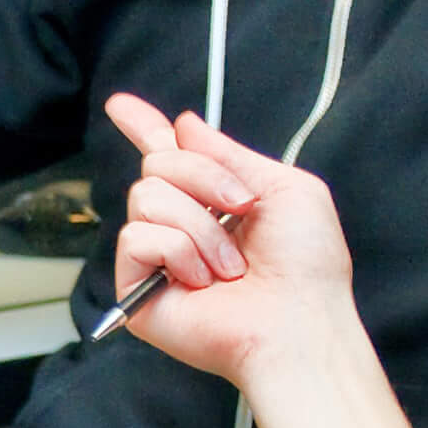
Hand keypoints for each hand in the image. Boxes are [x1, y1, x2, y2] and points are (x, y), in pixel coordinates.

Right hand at [102, 93, 359, 386]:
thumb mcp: (286, 189)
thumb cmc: (306, 267)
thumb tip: (184, 125)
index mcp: (216, 201)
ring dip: (199, 226)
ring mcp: (158, 255)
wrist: (299, 321)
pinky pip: (136, 236)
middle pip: (158, 163)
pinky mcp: (137, 285)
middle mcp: (182, 225)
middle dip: (203, 177)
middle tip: (240, 211)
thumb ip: (232, 153)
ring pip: (146, 195)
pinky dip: (178, 252)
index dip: (144, 127)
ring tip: (229, 267)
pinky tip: (201, 281)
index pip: (171, 156)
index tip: (121, 105)